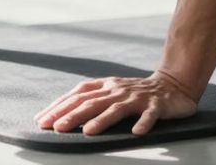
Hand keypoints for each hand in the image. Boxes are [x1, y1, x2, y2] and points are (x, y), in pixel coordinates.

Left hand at [33, 71, 198, 135]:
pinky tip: (137, 132)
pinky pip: (150, 115)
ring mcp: (138, 97)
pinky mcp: (157, 105)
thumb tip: (58, 116)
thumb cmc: (135, 92)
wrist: (173, 83)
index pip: (78, 95)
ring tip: (88, 131)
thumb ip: (90, 100)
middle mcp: (119, 90)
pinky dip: (144, 123)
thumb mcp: (111, 92)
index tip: (42, 121)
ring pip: (117, 108)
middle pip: (93, 102)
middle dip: (73, 115)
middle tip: (57, 128)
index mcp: (106, 86)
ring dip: (102, 120)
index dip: (59, 106)